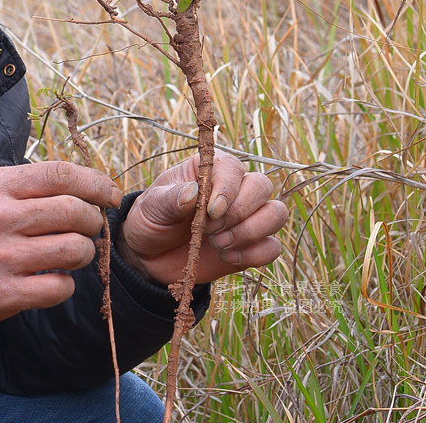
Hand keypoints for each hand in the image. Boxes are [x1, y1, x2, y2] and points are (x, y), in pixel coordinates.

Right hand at [0, 161, 120, 326]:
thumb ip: (36, 184)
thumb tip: (92, 185)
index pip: (60, 174)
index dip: (95, 182)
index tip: (109, 193)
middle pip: (72, 211)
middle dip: (92, 219)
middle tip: (90, 225)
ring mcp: (0, 258)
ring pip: (73, 249)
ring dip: (84, 251)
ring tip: (73, 251)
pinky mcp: (3, 294)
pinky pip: (59, 288)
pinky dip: (66, 284)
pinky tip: (55, 278)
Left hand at [116, 151, 287, 286]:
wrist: (150, 256)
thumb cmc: (152, 220)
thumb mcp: (153, 206)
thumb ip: (171, 198)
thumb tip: (193, 192)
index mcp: (209, 169)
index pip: (233, 168)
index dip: (228, 189)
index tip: (211, 211)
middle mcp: (233, 189)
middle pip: (262, 186)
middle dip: (240, 212)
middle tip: (211, 230)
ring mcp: (245, 217)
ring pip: (276, 213)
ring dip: (251, 231)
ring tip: (218, 244)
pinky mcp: (251, 245)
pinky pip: (273, 247)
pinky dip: (255, 254)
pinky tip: (226, 257)